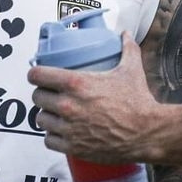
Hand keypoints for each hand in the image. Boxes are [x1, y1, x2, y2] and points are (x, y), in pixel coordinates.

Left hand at [29, 34, 161, 163]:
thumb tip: (125, 34)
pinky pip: (48, 140)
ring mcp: (68, 128)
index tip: (39, 76)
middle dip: (43, 95)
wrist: (146, 133)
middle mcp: (68, 105)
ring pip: (40, 119)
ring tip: (55, 114)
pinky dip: (53, 136)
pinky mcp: (72, 146)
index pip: (37, 75)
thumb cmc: (138, 102)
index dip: (36, 74)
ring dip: (47, 115)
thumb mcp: (131, 70)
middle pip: (37, 97)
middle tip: (51, 95)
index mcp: (76, 84)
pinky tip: (60, 131)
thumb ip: (127, 49)